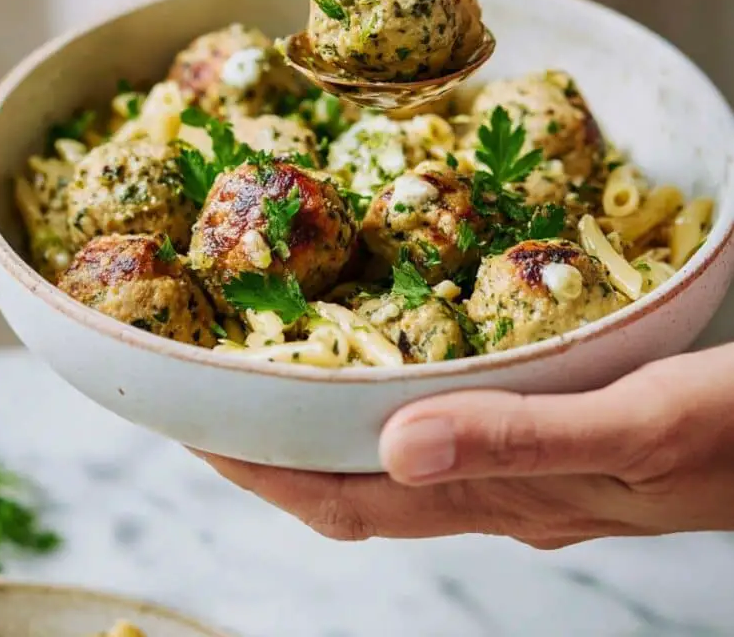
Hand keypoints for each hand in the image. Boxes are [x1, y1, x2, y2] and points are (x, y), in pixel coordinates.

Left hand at [196, 342, 733, 544]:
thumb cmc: (731, 431)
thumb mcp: (635, 421)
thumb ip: (520, 438)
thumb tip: (395, 444)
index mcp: (501, 496)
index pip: (344, 498)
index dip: (260, 471)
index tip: (191, 428)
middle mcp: (495, 494)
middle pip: (350, 487)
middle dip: (270, 452)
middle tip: (209, 395)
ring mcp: (520, 474)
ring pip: (389, 464)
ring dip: (322, 430)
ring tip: (273, 377)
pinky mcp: (547, 444)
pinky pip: (440, 434)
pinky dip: (388, 407)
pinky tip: (388, 372)